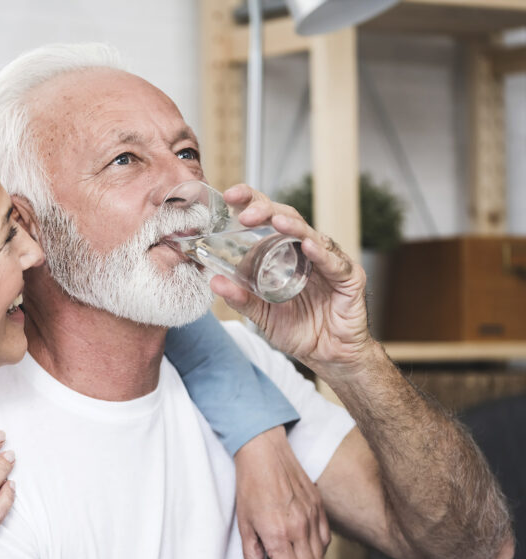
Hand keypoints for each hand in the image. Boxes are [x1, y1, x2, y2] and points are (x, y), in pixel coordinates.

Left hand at [211, 184, 373, 374]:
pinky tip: (308, 246)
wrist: (329, 356)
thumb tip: (214, 281)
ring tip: (275, 221)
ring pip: (312, 235)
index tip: (230, 195)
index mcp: (286, 253)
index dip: (252, 202)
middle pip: (288, 218)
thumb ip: (241, 298)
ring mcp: (330, 262)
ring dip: (293, 226)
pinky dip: (322, 254)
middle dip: (266, 210)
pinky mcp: (350, 278)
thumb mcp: (262, 314)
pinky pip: (335, 263)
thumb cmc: (300, 330)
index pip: (269, 218)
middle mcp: (307, 251)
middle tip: (245, 213)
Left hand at [234, 427, 329, 558]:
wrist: (264, 452)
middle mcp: (300, 528)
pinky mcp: (320, 507)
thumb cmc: (251, 484)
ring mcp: (313, 517)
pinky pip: (326, 540)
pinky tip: (304, 545)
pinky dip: (318, 549)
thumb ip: (252, 555)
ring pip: (320, 558)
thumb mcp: (243, 523)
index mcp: (278, 534)